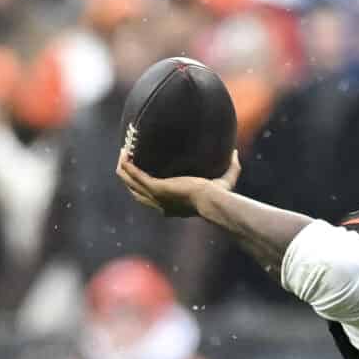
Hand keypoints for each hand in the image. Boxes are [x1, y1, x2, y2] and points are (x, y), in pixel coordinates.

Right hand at [118, 144, 239, 217]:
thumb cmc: (220, 196)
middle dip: (129, 176)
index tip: (141, 171)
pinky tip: (125, 156)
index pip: (152, 198)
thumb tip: (235, 152)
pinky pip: (136, 176)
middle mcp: (161, 204)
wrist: (213, 200)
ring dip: (125, 169)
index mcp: (172, 206)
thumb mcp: (225, 181)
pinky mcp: (156, 188)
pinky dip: (129, 167)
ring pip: (131, 184)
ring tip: (123, 154)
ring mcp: (156, 197)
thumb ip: (231, 167)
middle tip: (127, 160)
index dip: (143, 186)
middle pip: (136, 192)